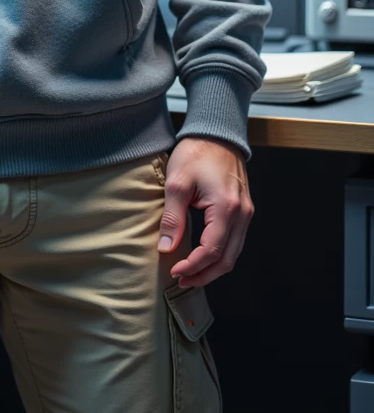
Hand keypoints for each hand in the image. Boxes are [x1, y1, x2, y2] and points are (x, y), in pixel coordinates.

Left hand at [157, 136, 253, 288]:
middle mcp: (242, 214)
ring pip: (234, 253)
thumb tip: (166, 248)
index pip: (211, 250)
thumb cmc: (196, 152)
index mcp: (226, 207)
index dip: (193, 266)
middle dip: (204, 275)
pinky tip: (203, 256)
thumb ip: (172, 218)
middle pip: (227, 259)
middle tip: (182, 280)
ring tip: (190, 273)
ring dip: (213, 267)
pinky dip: (220, 254)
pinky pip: (235, 241)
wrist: (216, 132)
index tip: (174, 271)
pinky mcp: (244, 210)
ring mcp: (246, 212)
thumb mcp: (177, 183)